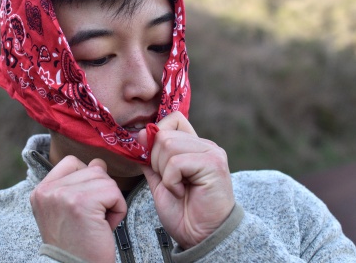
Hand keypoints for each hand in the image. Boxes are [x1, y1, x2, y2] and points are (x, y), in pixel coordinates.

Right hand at [30, 156, 126, 261]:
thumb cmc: (76, 246)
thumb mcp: (69, 211)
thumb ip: (80, 184)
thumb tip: (99, 162)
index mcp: (41, 191)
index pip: (71, 162)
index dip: (87, 179)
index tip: (85, 205)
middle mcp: (48, 191)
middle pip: (93, 169)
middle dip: (102, 194)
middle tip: (91, 220)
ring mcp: (63, 195)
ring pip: (105, 179)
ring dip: (110, 202)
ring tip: (97, 223)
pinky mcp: (82, 202)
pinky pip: (114, 192)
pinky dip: (118, 210)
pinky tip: (104, 226)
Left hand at [138, 112, 234, 249]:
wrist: (201, 236)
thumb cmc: (183, 212)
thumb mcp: (160, 180)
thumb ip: (152, 158)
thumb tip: (142, 134)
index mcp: (194, 145)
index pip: (173, 120)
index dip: (157, 136)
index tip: (155, 162)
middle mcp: (205, 145)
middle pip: (164, 134)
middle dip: (156, 161)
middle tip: (170, 182)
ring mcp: (211, 152)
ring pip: (168, 145)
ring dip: (164, 172)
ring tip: (177, 187)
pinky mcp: (213, 164)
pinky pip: (176, 162)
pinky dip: (171, 181)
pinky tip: (182, 192)